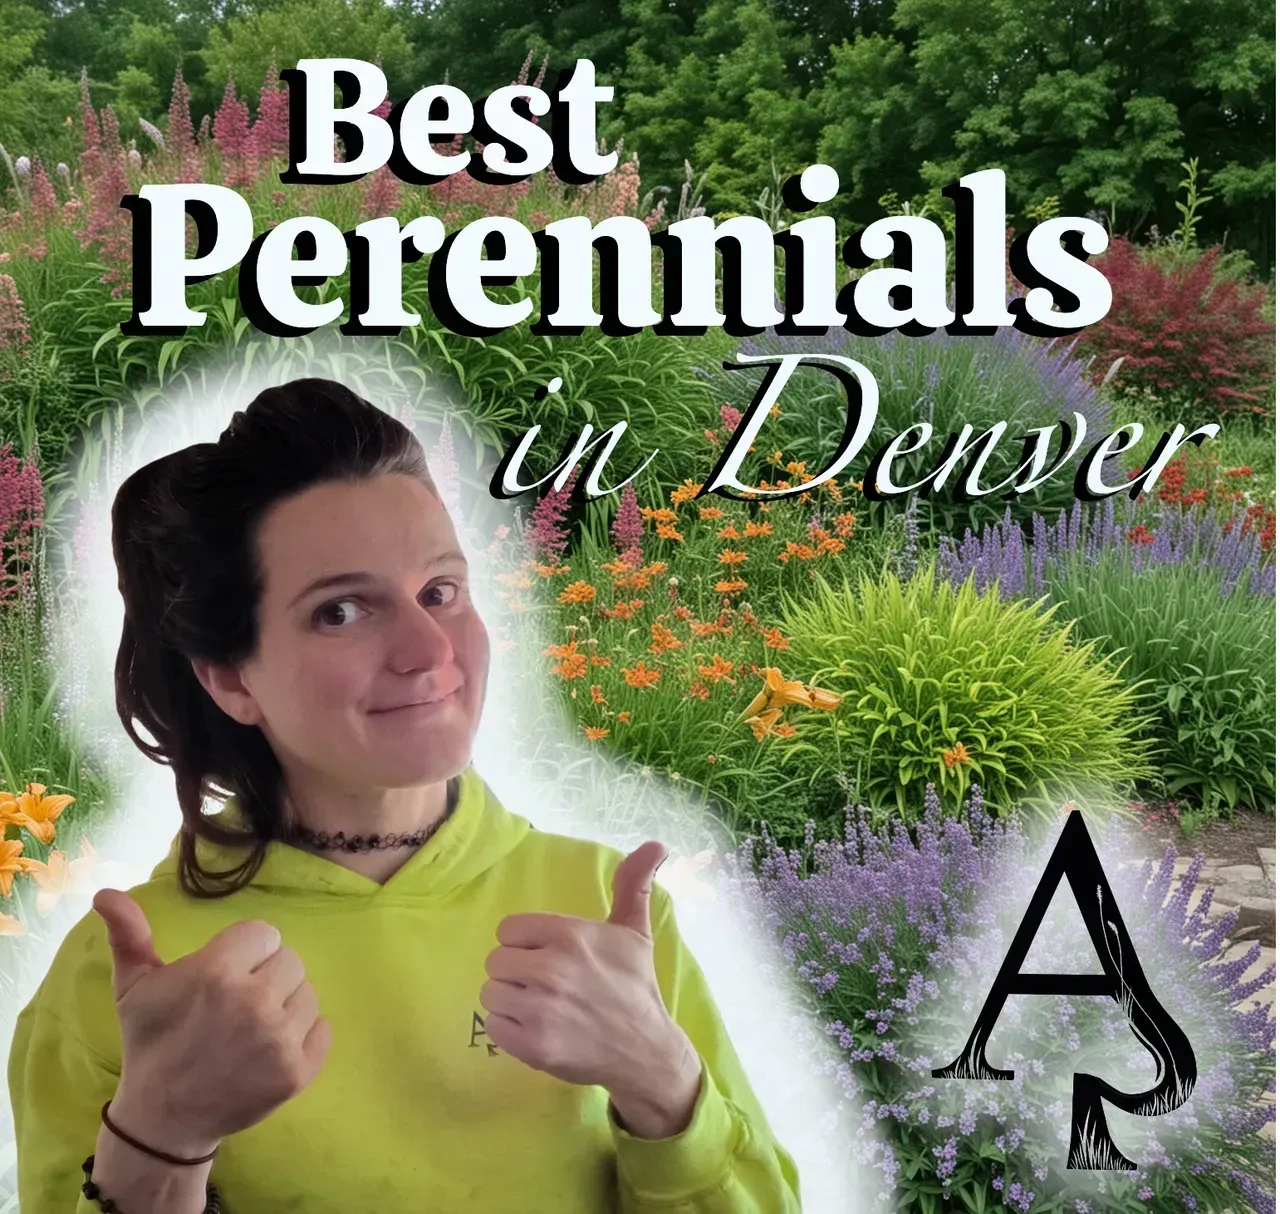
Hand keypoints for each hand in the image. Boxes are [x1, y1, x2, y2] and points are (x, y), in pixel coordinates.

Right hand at [93, 888, 331, 1155]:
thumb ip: (129, 935)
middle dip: (266, 976)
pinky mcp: (297, 1071)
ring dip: (286, 1006)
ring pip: (308, 993)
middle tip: (237, 1005)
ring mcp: (278, 1039)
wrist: (162, 1119)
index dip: (245, 952)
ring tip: (253, 1028)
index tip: (224, 976)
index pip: (264, 934)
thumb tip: (107, 893)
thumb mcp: (133, 987)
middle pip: (290, 960)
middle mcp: (253, 1001)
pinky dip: (305, 1037)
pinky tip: (272, 1048)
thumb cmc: (151, 1043)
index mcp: (216, 972)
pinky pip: (323, 1030)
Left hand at [480, 842, 702, 1138]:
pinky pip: (493, 1026)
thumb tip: (657, 843)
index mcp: (570, 935)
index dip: (525, 942)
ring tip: (538, 1006)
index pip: (509, 929)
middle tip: (544, 984)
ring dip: (510, 1001)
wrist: (645, 1051)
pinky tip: (535, 1028)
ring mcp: (540, 1009)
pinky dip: (509, 1030)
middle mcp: (552, 968)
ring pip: (491, 993)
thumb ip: (632, 884)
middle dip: (516, 972)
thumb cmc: (634, 987)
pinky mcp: (532, 1046)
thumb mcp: (635, 932)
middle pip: (496, 960)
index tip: (546, 955)